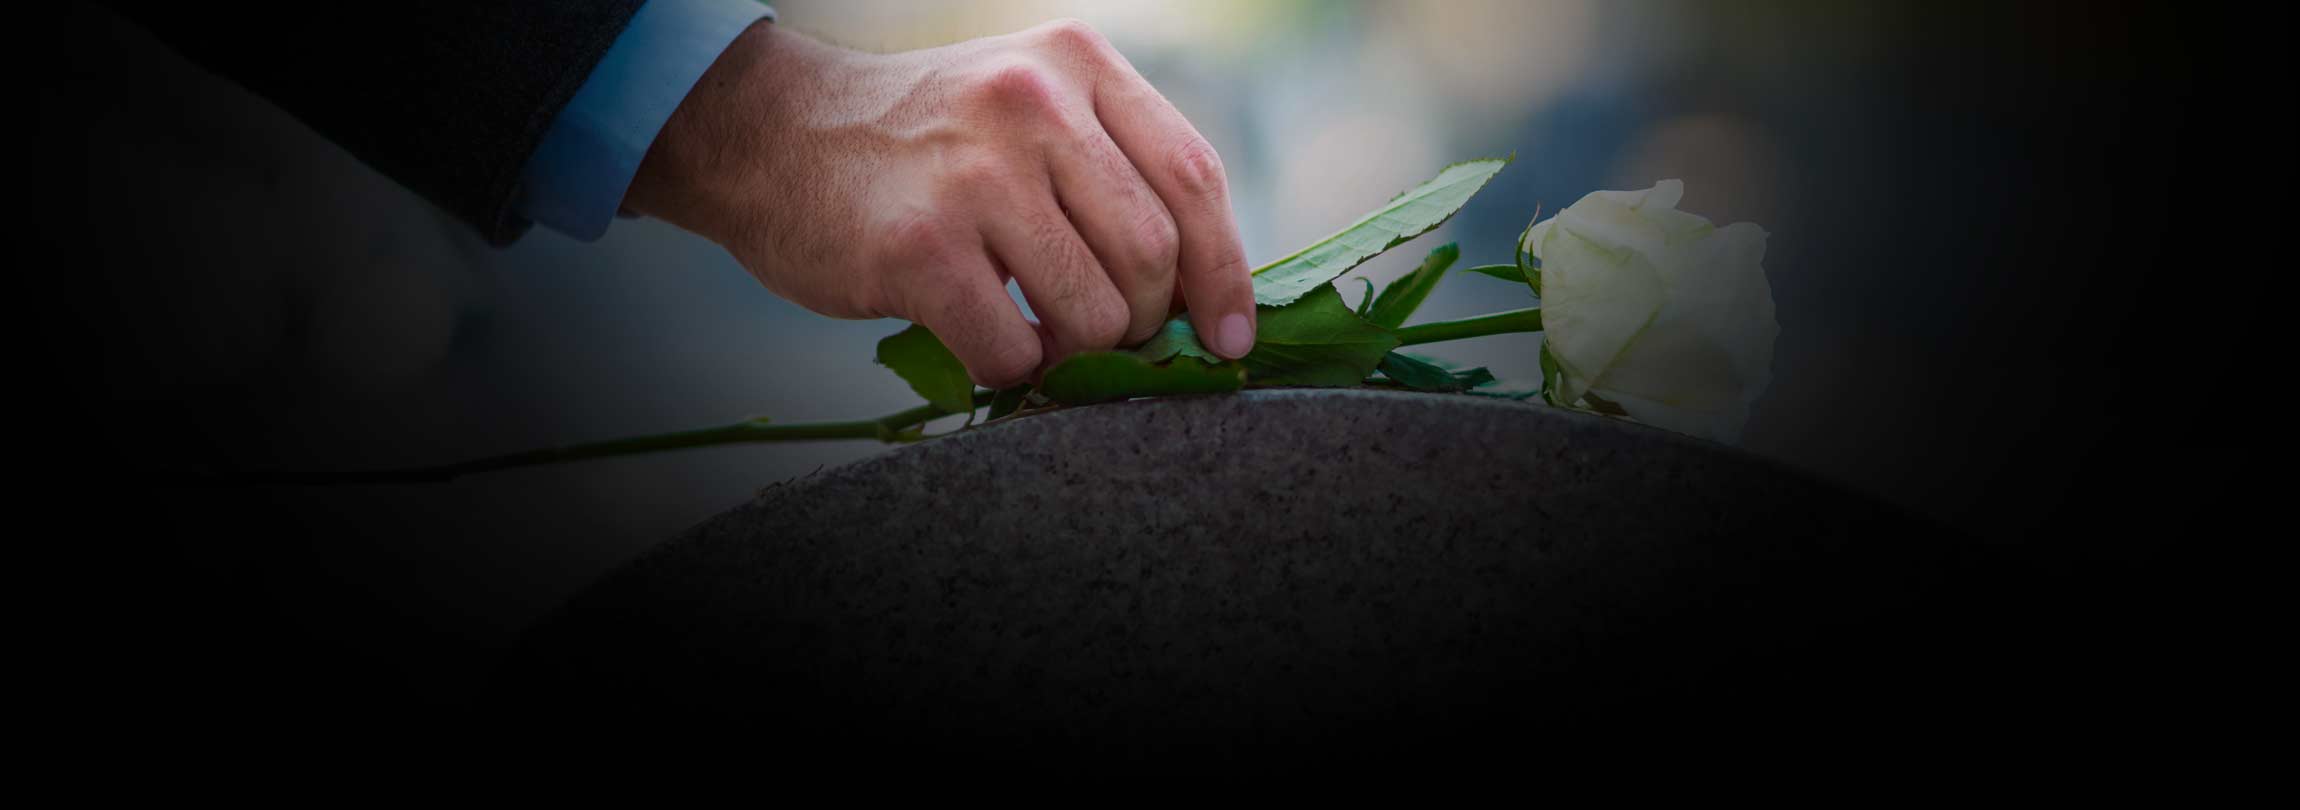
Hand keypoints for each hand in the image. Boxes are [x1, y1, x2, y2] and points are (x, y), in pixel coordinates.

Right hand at [624, 19, 1256, 387]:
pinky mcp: (920, 248)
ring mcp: (976, 174)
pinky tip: (987, 343)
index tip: (1230, 335)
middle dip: (1143, 320)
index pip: (1194, 177)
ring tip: (1039, 337)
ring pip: (1094, 312)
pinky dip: (1012, 372)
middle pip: (1153, 254)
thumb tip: (1205, 295)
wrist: (774, 135)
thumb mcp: (1028, 106)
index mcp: (1078, 63)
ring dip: (1076, 352)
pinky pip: (1013, 351)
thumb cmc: (923, 146)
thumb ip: (1111, 168)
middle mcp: (1034, 104)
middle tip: (1101, 333)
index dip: (1225, 272)